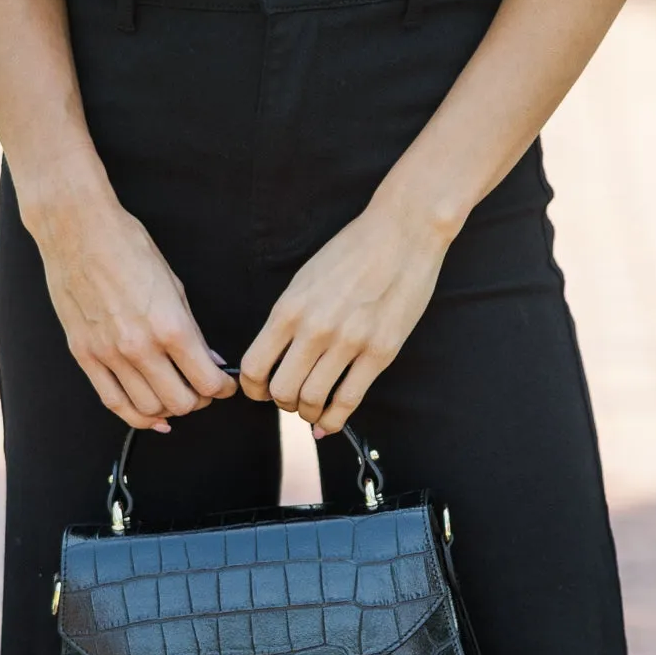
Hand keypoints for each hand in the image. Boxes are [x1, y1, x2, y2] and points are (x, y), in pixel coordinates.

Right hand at [27, 186, 233, 431]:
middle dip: (198, 400)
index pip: (207, 381)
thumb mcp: (174, 285)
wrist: (78, 230)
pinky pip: (113, 402)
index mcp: (170, 326)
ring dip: (169, 409)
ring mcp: (109, 354)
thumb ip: (191, 329)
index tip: (224, 384)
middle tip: (201, 389)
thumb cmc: (128, 247)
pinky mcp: (85, 355)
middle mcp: (140, 346)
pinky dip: (136, 416)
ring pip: (148, 409)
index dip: (223, 388)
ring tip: (175, 394)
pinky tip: (150, 414)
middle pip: (180, 403)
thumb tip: (208, 361)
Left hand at [239, 195, 448, 434]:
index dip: (252, 388)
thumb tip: (276, 358)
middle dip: (281, 402)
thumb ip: (289, 318)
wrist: (403, 232)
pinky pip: (349, 400)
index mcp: (289, 308)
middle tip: (290, 398)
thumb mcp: (305, 279)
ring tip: (311, 406)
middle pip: (281, 391)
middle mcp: (315, 329)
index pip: (254, 367)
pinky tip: (329, 422)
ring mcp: (349, 342)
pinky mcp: (380, 352)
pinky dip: (334, 419)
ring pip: (312, 400)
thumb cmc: (352, 251)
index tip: (260, 390)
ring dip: (307, 411)